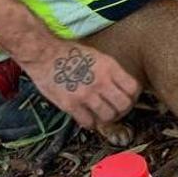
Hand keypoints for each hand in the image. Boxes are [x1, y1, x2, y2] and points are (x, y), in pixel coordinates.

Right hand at [20, 42, 139, 128]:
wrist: (43, 53)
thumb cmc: (69, 53)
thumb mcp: (97, 56)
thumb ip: (111, 72)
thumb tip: (121, 87)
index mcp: (110, 67)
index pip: (133, 88)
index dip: (132, 97)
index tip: (127, 99)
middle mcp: (101, 81)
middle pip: (125, 105)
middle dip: (122, 110)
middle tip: (115, 110)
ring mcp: (86, 94)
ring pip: (109, 117)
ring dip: (106, 119)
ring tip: (100, 115)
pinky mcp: (71, 104)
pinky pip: (89, 122)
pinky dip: (90, 123)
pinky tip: (86, 117)